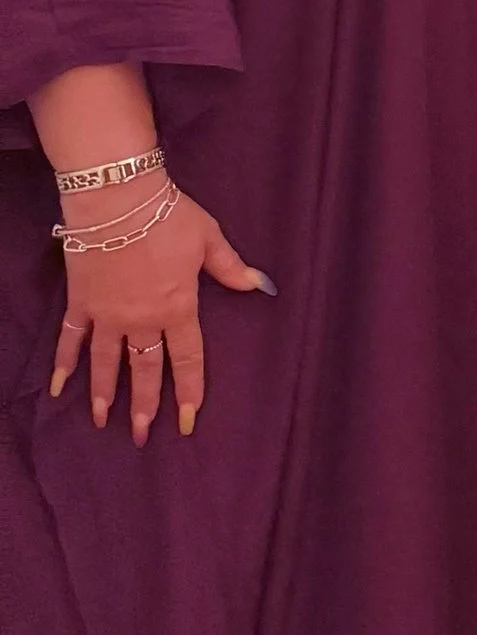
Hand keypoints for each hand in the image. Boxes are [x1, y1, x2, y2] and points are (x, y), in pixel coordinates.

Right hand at [50, 188, 270, 443]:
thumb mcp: (209, 239)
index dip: (189, 390)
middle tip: (141, 436)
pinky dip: (64, 363)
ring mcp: (107, 314)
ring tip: (102, 421)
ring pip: (105, 362)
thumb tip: (261, 286)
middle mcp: (141, 319)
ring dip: (104, 392)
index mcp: (178, 308)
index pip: (187, 358)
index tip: (188, 420)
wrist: (117, 198)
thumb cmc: (168, 215)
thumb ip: (231, 268)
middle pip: (144, 369)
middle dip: (144, 405)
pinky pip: (71, 339)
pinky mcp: (81, 302)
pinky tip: (57, 387)